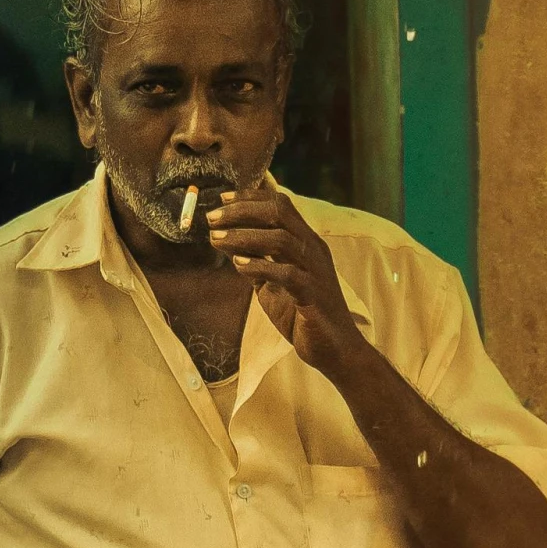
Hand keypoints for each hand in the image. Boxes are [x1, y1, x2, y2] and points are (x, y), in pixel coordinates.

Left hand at [207, 187, 365, 375]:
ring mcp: (315, 270)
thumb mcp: (273, 285)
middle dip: (242, 210)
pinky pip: (287, 273)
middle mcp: (313, 249)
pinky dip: (260, 266)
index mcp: (305, 242)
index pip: (280, 205)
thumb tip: (229, 245)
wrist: (334, 350)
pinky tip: (238, 266)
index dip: (250, 197)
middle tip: (212, 217)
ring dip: (244, 236)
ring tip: (216, 239)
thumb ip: (257, 263)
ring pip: (282, 239)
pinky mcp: (313, 295)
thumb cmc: (303, 315)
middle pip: (279, 212)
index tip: (222, 199)